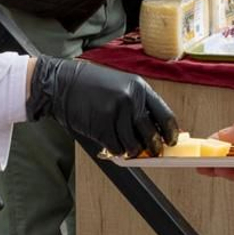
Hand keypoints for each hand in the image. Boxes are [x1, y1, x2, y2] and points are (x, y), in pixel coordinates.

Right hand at [28, 56, 178, 156]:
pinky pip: (116, 148)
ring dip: (132, 150)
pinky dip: (116, 150)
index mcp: (139, 88)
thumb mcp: (122, 86)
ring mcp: (115, 114)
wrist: (62, 83)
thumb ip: (139, 105)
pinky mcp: (101, 127)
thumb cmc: (92, 85)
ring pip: (133, 145)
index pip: (165, 115)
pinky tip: (112, 143)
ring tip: (126, 146)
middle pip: (150, 134)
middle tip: (152, 152)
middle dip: (153, 147)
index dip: (170, 132)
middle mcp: (130, 100)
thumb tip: (155, 130)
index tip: (171, 141)